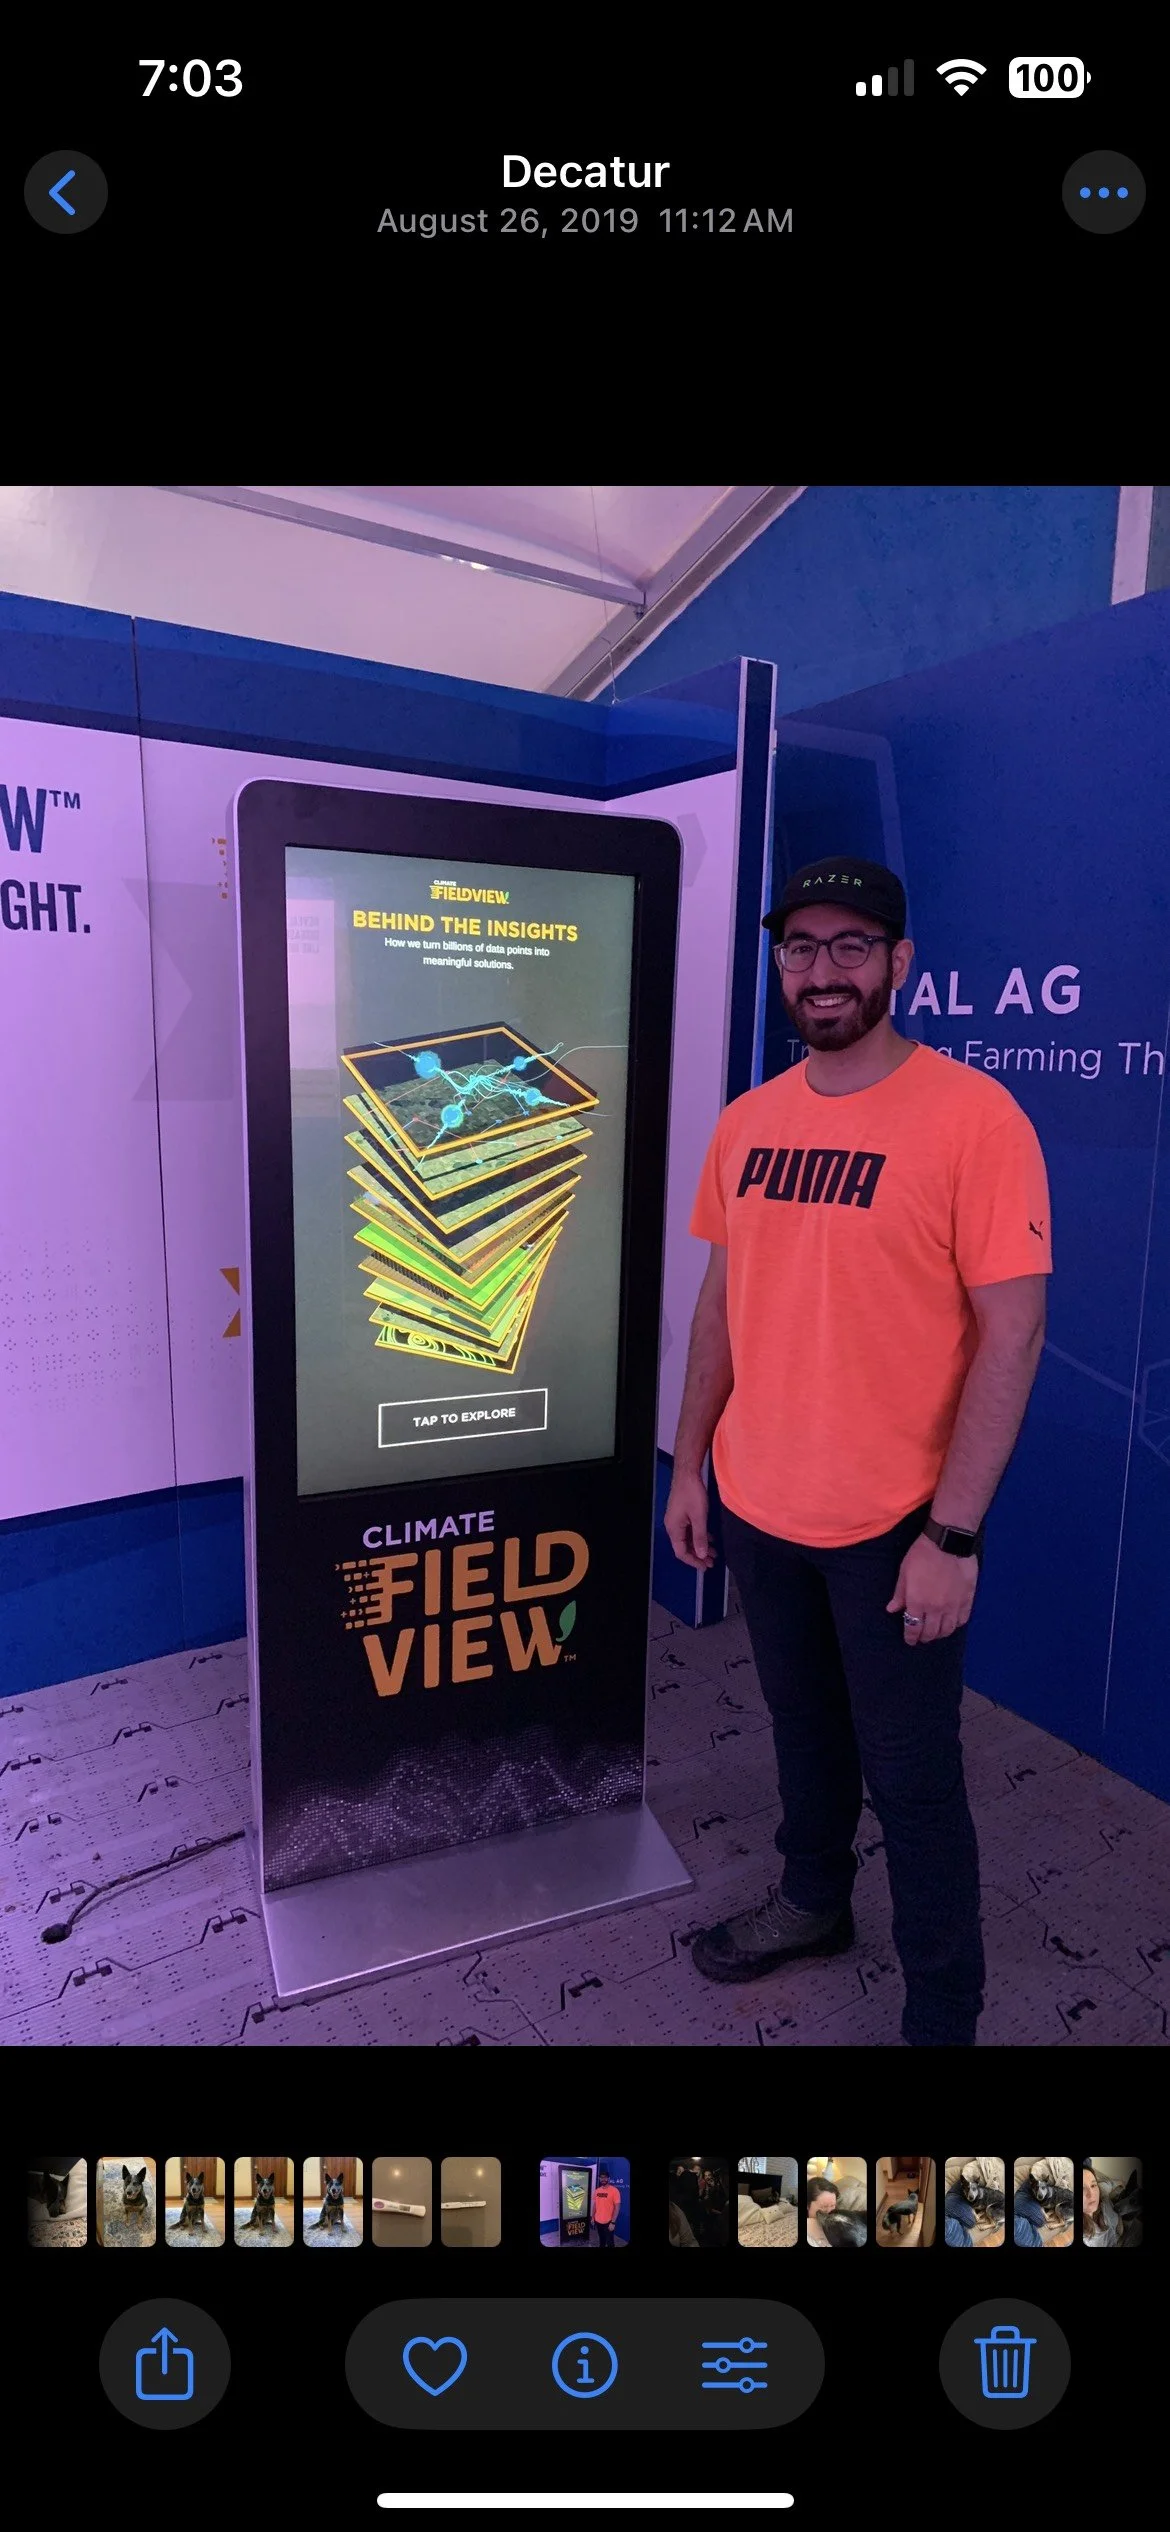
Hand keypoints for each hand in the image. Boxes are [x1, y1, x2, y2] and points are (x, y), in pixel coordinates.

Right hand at [664, 1468, 715, 1569]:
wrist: (688, 1473)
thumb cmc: (692, 1494)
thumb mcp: (699, 1517)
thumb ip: (700, 1537)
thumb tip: (701, 1555)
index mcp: (674, 1529)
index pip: (681, 1552)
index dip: (693, 1561)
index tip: (705, 1567)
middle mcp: (673, 1526)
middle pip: (684, 1547)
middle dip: (698, 1555)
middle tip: (712, 1562)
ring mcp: (677, 1520)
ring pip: (688, 1539)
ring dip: (700, 1546)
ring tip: (714, 1553)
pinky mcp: (682, 1514)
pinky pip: (689, 1530)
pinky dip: (699, 1536)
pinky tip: (710, 1539)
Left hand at [886, 1532, 978, 1646]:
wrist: (948, 1542)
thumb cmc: (922, 1555)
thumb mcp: (904, 1572)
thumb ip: (900, 1594)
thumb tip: (892, 1610)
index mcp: (918, 1603)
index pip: (913, 1628)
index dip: (911, 1637)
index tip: (910, 1640)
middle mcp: (936, 1609)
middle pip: (931, 1633)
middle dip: (924, 1637)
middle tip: (922, 1637)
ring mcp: (953, 1606)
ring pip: (947, 1630)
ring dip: (940, 1634)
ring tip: (936, 1632)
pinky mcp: (967, 1600)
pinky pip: (962, 1620)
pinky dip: (956, 1625)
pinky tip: (952, 1623)